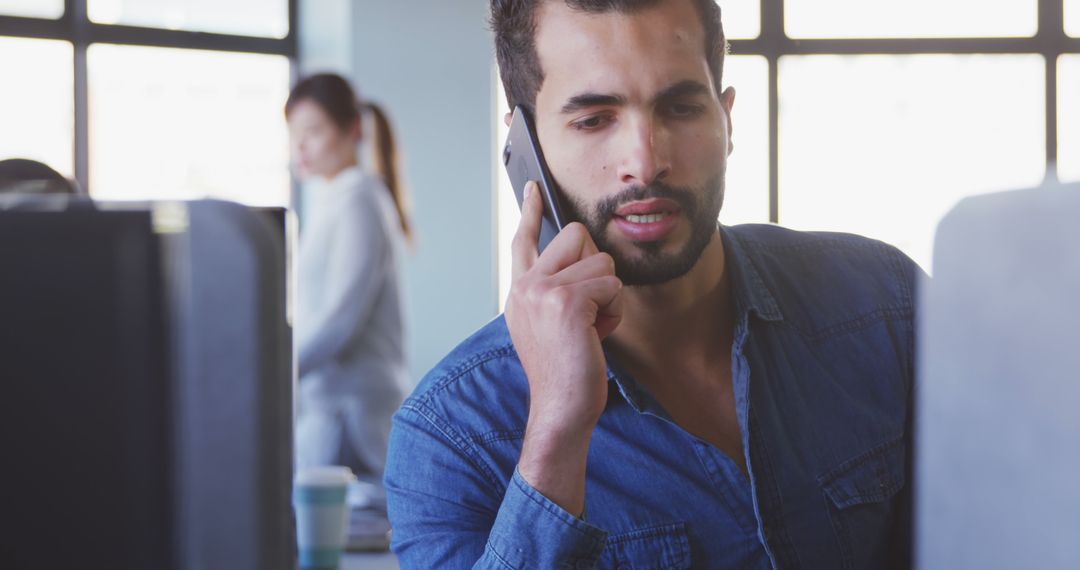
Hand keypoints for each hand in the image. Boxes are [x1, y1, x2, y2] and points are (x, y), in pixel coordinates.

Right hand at [504, 181, 622, 514]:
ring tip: (592, 328)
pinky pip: (610, 285)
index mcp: (519, 291)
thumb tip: (588, 258)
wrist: (561, 409)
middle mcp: (525, 285)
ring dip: (609, 295)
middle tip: (590, 306)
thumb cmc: (566, 372)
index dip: (531, 211)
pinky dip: (614, 311)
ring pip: (601, 262)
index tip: (534, 187)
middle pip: (577, 235)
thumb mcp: (553, 325)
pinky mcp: (566, 302)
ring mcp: (541, 291)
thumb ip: (559, 291)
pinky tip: (597, 335)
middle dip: (596, 267)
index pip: (524, 240)